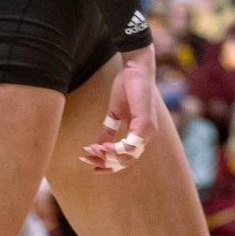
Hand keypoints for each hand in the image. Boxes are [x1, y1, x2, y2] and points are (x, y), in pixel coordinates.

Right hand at [84, 48, 162, 172]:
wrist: (136, 69)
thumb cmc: (127, 87)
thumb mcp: (114, 113)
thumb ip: (109, 130)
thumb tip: (98, 147)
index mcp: (140, 134)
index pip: (127, 158)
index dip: (109, 165)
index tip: (92, 166)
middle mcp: (147, 136)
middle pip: (126, 161)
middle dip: (104, 162)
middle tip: (86, 159)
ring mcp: (148, 131)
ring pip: (127, 156)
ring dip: (106, 157)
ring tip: (90, 152)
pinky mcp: (144, 124)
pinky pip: (129, 146)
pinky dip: (114, 149)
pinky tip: (101, 147)